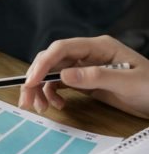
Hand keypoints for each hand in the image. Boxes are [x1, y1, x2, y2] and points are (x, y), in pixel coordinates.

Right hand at [19, 35, 148, 118]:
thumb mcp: (127, 82)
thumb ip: (96, 77)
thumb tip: (65, 74)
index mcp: (99, 47)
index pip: (62, 48)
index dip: (43, 63)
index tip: (31, 81)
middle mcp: (89, 54)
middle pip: (52, 60)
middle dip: (36, 78)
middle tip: (27, 98)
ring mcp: (86, 67)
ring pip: (53, 72)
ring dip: (41, 89)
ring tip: (41, 107)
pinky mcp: (85, 80)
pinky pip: (61, 83)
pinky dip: (53, 94)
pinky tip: (58, 104)